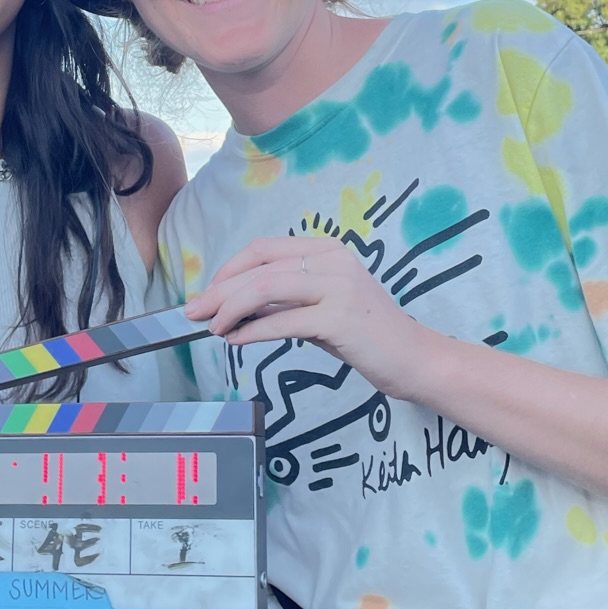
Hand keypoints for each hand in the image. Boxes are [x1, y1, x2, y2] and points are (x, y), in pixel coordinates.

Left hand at [186, 235, 430, 400]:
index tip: (208, 292)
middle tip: (193, 312)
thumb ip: (284, 302)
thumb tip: (234, 308)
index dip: (228, 270)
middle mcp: (332, 261)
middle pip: (258, 268)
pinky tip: (235, 340)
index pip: (263, 250)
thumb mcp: (321, 308)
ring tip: (211, 328)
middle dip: (219, 290)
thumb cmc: (366, 336)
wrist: (414, 359)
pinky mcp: (339, 318)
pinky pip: (281, 322)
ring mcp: (337, 287)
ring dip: (229, 308)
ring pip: (264, 288)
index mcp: (327, 250)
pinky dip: (250, 331)